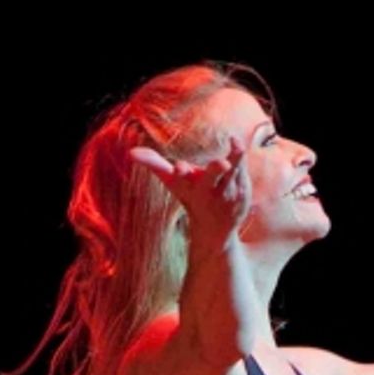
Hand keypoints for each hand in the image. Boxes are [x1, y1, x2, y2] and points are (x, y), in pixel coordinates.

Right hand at [130, 136, 252, 251]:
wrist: (215, 229)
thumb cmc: (190, 197)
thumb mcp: (172, 182)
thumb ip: (154, 164)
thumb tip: (131, 152)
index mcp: (188, 188)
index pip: (182, 179)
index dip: (181, 173)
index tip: (180, 167)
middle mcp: (207, 192)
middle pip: (211, 178)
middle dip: (215, 171)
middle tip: (222, 163)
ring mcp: (227, 195)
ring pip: (232, 175)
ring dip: (236, 160)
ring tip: (237, 145)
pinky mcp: (243, 194)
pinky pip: (242, 174)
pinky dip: (241, 161)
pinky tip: (237, 146)